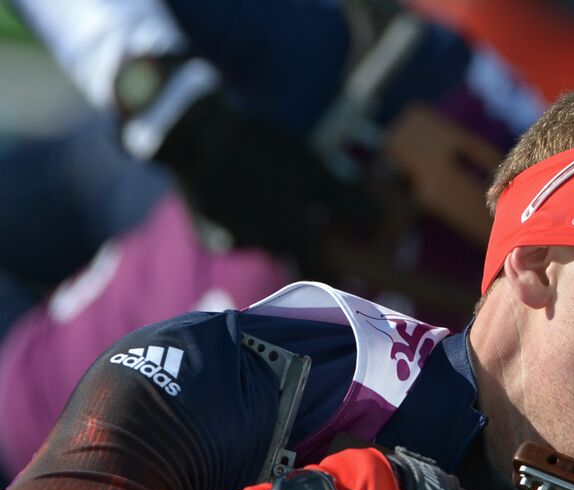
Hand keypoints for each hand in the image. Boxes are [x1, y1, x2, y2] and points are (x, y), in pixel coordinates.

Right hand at [156, 91, 378, 264]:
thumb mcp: (312, 169)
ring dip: (263, 223)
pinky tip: (234, 190)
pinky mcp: (206, 235)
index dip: (330, 270)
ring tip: (260, 186)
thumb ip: (346, 200)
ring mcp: (232, 243)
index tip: (337, 265)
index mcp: (292, 235)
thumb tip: (378, 222)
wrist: (194, 134)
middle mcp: (263, 248)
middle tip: (292, 205)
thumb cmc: (262, 151)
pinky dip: (236, 218)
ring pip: (259, 240)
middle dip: (293, 234)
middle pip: (287, 250)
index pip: (318, 270)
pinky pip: (230, 233)